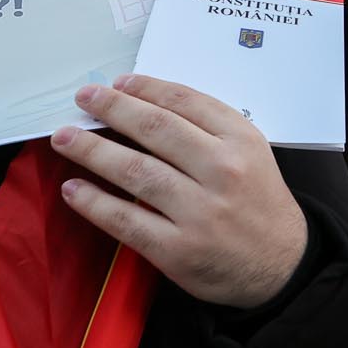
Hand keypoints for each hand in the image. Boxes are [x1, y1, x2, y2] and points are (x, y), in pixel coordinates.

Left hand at [53, 75, 308, 308]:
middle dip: (111, 109)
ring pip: (134, 171)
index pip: (184, 102)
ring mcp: (199, 212)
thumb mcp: (251, 153)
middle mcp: (222, 171)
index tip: (116, 83)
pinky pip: (126, 220)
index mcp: (241, 141)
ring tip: (65, 138)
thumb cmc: (257, 203)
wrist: (282, 264)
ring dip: (92, 151)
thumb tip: (143, 105)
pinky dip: (94, 203)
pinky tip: (74, 189)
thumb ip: (209, 130)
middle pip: (154, 129)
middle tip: (83, 97)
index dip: (144, 88)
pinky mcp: (178, 250)